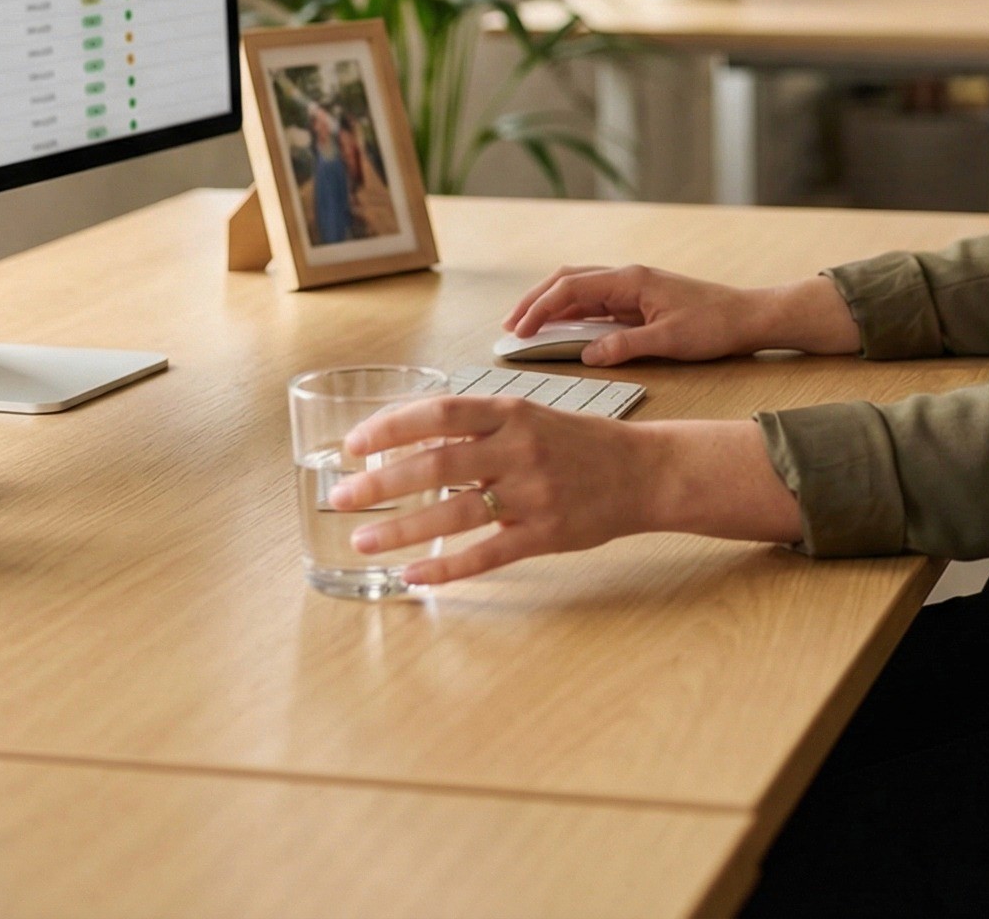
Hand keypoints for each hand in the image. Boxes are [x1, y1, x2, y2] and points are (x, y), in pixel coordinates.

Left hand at [328, 399, 802, 585]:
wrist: (646, 471)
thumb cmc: (582, 443)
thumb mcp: (533, 416)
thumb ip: (481, 427)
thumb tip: (413, 440)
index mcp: (512, 413)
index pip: (440, 413)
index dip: (392, 426)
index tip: (354, 443)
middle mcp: (519, 448)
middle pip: (437, 462)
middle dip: (382, 481)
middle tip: (342, 494)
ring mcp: (533, 493)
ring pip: (454, 511)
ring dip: (402, 528)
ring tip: (363, 540)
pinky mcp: (546, 533)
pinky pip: (487, 553)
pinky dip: (446, 566)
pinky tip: (414, 575)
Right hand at [500, 265, 860, 365]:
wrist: (748, 317)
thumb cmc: (714, 325)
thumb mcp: (669, 340)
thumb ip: (625, 346)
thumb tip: (587, 355)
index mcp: (631, 280)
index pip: (572, 287)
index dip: (540, 308)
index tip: (519, 331)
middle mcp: (627, 277)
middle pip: (568, 281)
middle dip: (535, 301)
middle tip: (510, 327)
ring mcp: (632, 288)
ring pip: (580, 289)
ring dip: (551, 306)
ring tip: (526, 328)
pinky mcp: (638, 301)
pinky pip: (596, 304)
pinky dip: (572, 314)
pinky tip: (561, 331)